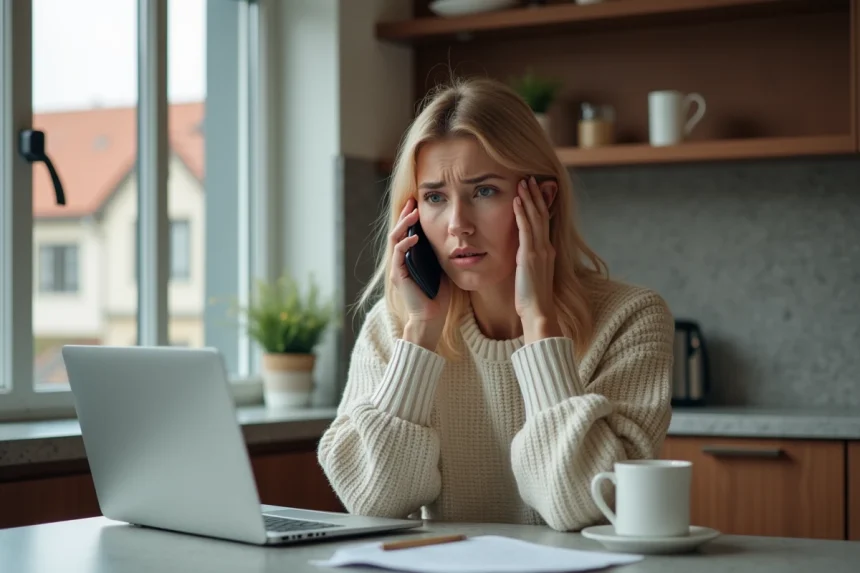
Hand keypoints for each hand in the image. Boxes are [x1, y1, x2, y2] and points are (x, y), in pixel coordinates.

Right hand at [389, 198, 450, 348]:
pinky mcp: (398, 276)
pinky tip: (414, 237)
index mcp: (410, 256)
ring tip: (413, 213)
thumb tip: (452, 233)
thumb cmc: (439, 294)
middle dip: (405, 215)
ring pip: (395, 239)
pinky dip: (405, 244)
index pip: (407, 231)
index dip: (411, 216)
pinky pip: (398, 256)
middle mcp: (401, 260)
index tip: (419, 202)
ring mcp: (398, 267)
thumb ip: (440, 251)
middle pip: (398, 231)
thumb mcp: (442, 265)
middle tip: (413, 201)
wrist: (433, 316)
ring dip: (403, 225)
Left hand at [513, 177, 561, 342]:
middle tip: (529, 177)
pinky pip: (526, 229)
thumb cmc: (532, 298)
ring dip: (528, 198)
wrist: (538, 312)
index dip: (539, 204)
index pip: (544, 221)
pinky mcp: (530, 255)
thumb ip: (528, 260)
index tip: (533, 189)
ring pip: (536, 217)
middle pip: (542, 214)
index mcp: (547, 251)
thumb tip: (520, 252)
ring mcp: (540, 250)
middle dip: (535, 195)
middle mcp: (546, 247)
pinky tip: (516, 200)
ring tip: (523, 182)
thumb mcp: (531, 274)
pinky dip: (522, 213)